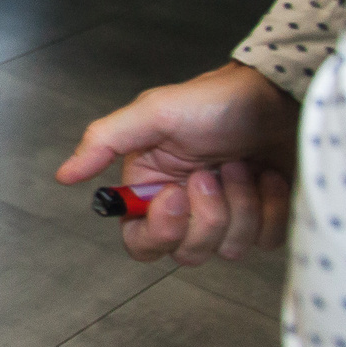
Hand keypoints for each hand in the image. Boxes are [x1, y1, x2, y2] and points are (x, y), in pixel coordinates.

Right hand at [55, 62, 298, 264]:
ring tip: (244, 165)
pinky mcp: (266, 219)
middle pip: (186, 251)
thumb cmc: (218, 101)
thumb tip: (64, 175)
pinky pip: (267, 241)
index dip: (160, 229)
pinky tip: (269, 176)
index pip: (141, 241)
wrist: (281, 94)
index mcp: (152, 188)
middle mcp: (187, 208)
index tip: (177, 195)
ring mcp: (229, 217)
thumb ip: (105, 142)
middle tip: (215, 172)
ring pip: (229, 248)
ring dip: (242, 203)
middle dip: (207, 214)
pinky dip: (272, 206)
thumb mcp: (154, 113)